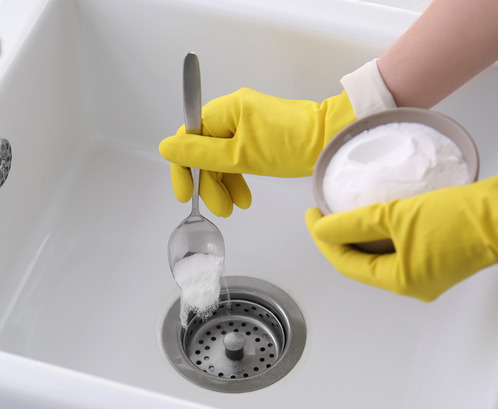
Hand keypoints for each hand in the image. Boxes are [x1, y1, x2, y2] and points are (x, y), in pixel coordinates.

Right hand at [159, 88, 356, 216]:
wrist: (330, 141)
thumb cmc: (292, 146)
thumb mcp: (240, 156)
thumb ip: (201, 154)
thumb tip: (167, 147)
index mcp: (225, 109)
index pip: (188, 137)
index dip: (183, 168)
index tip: (185, 194)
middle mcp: (232, 111)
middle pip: (204, 150)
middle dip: (209, 182)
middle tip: (219, 209)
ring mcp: (246, 122)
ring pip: (221, 156)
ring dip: (223, 184)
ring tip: (233, 207)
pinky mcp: (259, 134)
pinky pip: (237, 156)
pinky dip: (237, 176)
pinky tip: (243, 196)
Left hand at [305, 172, 497, 300]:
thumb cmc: (461, 219)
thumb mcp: (397, 216)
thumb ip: (354, 223)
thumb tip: (322, 228)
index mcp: (402, 281)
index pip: (348, 264)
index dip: (324, 239)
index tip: (312, 214)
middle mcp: (415, 282)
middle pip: (364, 262)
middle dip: (341, 238)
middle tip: (324, 211)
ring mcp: (431, 269)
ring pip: (383, 253)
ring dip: (363, 234)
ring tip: (347, 209)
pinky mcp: (444, 252)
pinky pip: (403, 245)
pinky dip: (387, 231)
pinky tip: (380, 210)